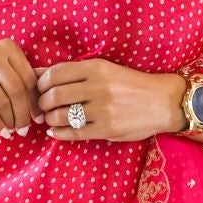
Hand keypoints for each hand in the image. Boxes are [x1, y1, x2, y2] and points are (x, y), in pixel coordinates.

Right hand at [0, 39, 40, 136]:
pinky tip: (2, 132)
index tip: (38, 119)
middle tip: (24, 130)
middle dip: (23, 114)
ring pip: (0, 100)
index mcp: (7, 47)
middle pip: (16, 90)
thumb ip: (25, 79)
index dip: (35, 102)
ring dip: (9, 120)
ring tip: (13, 131)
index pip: (28, 78)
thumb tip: (49, 99)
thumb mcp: (5, 71)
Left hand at [37, 58, 180, 140]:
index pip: (55, 73)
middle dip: (43, 103)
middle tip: (43, 107)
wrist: (164, 101)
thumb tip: (38, 71)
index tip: (40, 89)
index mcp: (96, 68)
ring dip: (50, 119)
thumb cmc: (131, 84)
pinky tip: (55, 132)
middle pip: (55, 95)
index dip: (41, 83)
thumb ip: (74, 72)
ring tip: (51, 119)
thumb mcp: (105, 70)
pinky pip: (74, 133)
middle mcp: (98, 87)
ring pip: (61, 116)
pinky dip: (59, 134)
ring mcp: (103, 109)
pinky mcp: (107, 129)